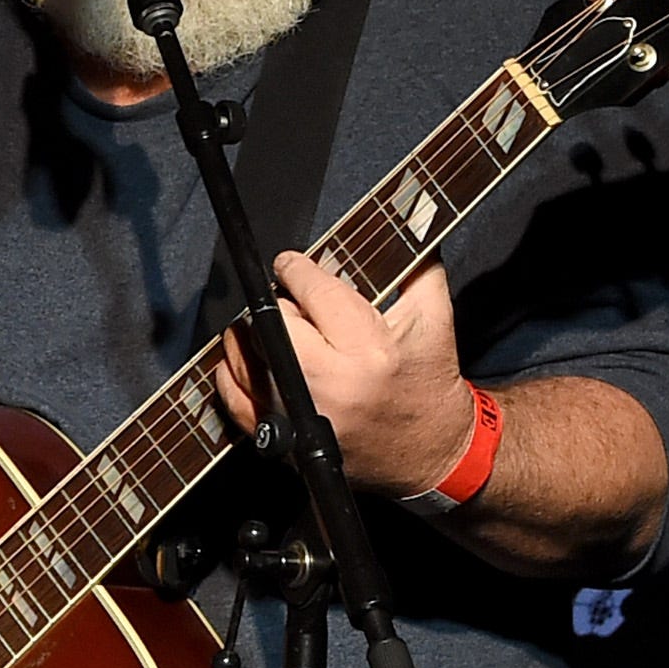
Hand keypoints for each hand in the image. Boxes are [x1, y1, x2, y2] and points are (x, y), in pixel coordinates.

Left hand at [215, 252, 477, 497]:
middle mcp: (333, 384)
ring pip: (248, 358)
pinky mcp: (285, 440)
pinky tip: (248, 359)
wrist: (433, 451)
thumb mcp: (435, 317)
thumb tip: (405, 217)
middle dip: (280, 306)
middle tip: (292, 305)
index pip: (313, 292)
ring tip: (271, 329)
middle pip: (274, 324)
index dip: (295, 269)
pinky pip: (235, 400)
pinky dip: (232, 375)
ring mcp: (302, 416)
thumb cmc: (429, 380)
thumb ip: (417, 264)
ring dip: (251, 336)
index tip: (290, 264)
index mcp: (370, 349)